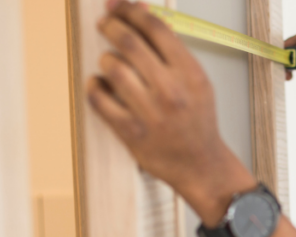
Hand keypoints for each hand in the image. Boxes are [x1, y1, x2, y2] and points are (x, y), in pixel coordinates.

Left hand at [87, 1, 253, 222]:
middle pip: (128, 42)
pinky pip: (99, 99)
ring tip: (110, 63)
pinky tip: (100, 85)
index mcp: (190, 73)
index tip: (119, 7)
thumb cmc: (196, 119)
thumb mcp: (196, 79)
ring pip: (112, 68)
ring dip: (105, 60)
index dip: (131, 11)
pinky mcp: (131, 133)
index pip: (155, 28)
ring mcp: (150, 113)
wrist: (201, 163)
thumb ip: (169, 48)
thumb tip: (138, 9)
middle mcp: (171, 91)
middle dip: (111, 26)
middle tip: (105, 24)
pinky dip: (95, 87)